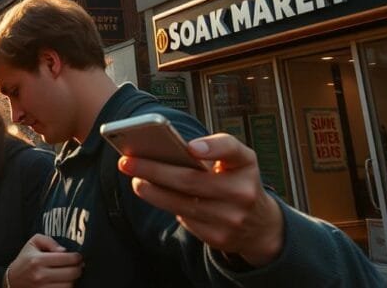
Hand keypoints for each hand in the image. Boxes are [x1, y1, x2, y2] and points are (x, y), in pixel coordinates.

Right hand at [5, 234, 82, 287]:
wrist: (12, 280)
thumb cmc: (24, 260)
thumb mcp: (32, 243)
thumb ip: (49, 241)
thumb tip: (64, 250)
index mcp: (38, 260)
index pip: (67, 259)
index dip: (77, 257)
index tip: (78, 257)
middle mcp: (40, 276)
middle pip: (71, 273)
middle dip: (78, 268)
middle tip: (79, 265)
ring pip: (69, 285)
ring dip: (73, 279)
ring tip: (70, 274)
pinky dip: (66, 286)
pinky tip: (64, 281)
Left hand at [119, 132, 284, 266]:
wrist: (260, 224)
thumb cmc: (236, 180)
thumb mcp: (235, 160)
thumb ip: (209, 149)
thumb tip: (164, 148)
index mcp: (245, 163)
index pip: (231, 150)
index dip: (211, 148)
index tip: (189, 147)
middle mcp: (242, 191)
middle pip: (190, 180)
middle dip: (154, 170)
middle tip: (126, 161)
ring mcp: (232, 218)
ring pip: (182, 204)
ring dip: (153, 192)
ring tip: (135, 180)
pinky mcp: (219, 238)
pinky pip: (186, 220)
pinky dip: (168, 206)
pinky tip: (154, 195)